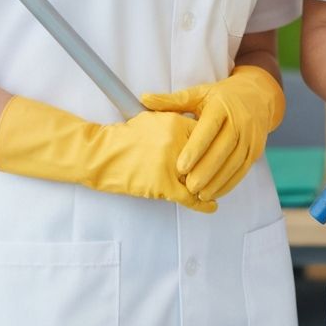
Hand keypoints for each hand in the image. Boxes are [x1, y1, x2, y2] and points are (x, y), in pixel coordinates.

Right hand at [0, 96, 215, 212]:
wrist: (102, 154)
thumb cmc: (125, 135)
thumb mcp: (152, 118)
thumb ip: (175, 120)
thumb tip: (193, 124)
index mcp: (176, 123)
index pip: (207, 134)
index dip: (213, 145)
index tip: (221, 151)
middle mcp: (177, 142)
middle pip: (207, 157)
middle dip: (215, 166)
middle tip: (223, 173)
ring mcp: (171, 164)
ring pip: (200, 177)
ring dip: (210, 185)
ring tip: (218, 190)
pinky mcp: (163, 185)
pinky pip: (189, 197)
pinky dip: (202, 203)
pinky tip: (211, 206)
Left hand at [140, 66, 284, 201]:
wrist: (257, 96)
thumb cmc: (221, 97)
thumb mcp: (199, 94)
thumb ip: (172, 100)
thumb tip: (143, 98)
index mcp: (222, 106)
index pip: (209, 128)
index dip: (195, 149)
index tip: (180, 166)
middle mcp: (240, 120)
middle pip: (223, 149)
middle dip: (205, 170)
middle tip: (188, 187)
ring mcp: (250, 136)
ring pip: (234, 163)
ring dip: (218, 181)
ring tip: (199, 194)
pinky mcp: (256, 149)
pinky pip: (243, 169)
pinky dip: (229, 183)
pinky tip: (215, 192)